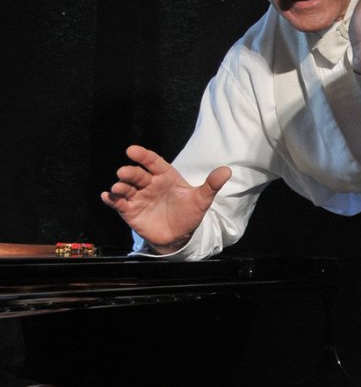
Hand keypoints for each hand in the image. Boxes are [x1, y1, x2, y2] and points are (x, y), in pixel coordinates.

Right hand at [101, 145, 231, 252]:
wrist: (179, 236)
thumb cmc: (189, 213)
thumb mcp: (201, 200)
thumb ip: (211, 185)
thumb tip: (227, 170)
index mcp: (165, 176)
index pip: (153, 162)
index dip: (143, 155)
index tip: (133, 150)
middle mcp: (149, 184)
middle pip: (137, 174)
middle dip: (129, 172)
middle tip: (124, 172)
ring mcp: (138, 197)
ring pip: (125, 188)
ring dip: (119, 186)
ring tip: (117, 188)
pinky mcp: (130, 211)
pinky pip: (118, 204)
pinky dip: (111, 199)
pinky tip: (107, 197)